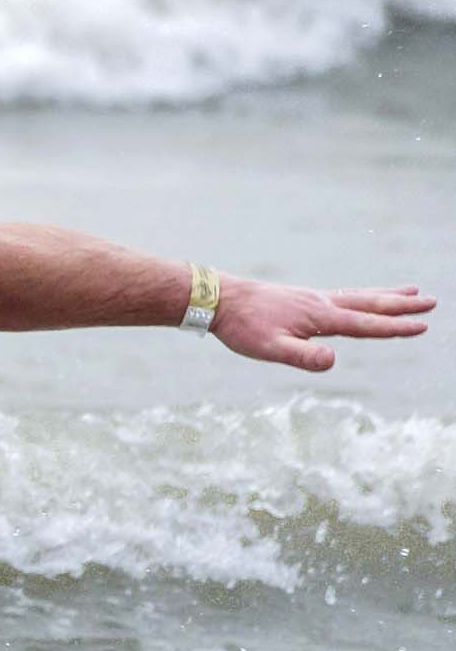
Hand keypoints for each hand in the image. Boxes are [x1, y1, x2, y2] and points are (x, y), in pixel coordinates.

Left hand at [212, 276, 434, 371]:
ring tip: (411, 290)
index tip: (423, 326)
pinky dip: (361, 294)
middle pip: (370, 304)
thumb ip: (302, 356)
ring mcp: (312, 298)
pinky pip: (342, 295)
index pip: (366, 324)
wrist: (219, 298)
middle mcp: (322, 303)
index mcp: (320, 318)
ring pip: (359, 296)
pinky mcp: (302, 298)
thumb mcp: (269, 348)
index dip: (395, 327)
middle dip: (401, 305)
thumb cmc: (243, 326)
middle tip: (432, 301)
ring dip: (387, 294)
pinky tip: (362, 297)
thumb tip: (333, 361)